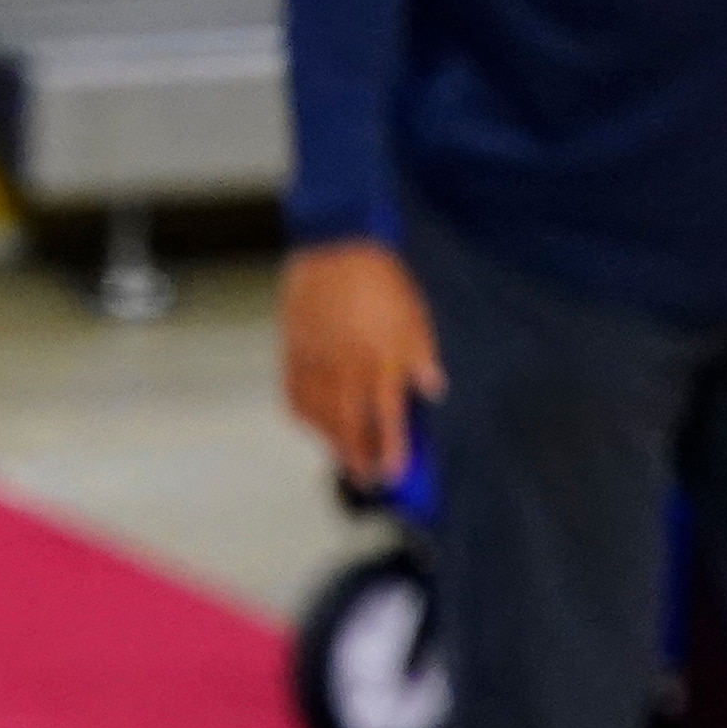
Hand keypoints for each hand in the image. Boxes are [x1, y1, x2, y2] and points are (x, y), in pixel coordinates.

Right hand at [277, 238, 439, 494]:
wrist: (334, 247)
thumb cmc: (380, 280)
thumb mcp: (415, 316)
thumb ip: (421, 356)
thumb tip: (433, 389)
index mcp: (381, 360)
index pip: (388, 419)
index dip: (392, 451)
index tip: (395, 475)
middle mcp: (346, 368)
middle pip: (350, 427)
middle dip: (359, 459)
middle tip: (368, 480)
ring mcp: (315, 362)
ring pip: (320, 417)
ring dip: (331, 443)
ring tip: (343, 459)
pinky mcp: (293, 352)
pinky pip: (294, 395)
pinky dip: (304, 416)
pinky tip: (313, 424)